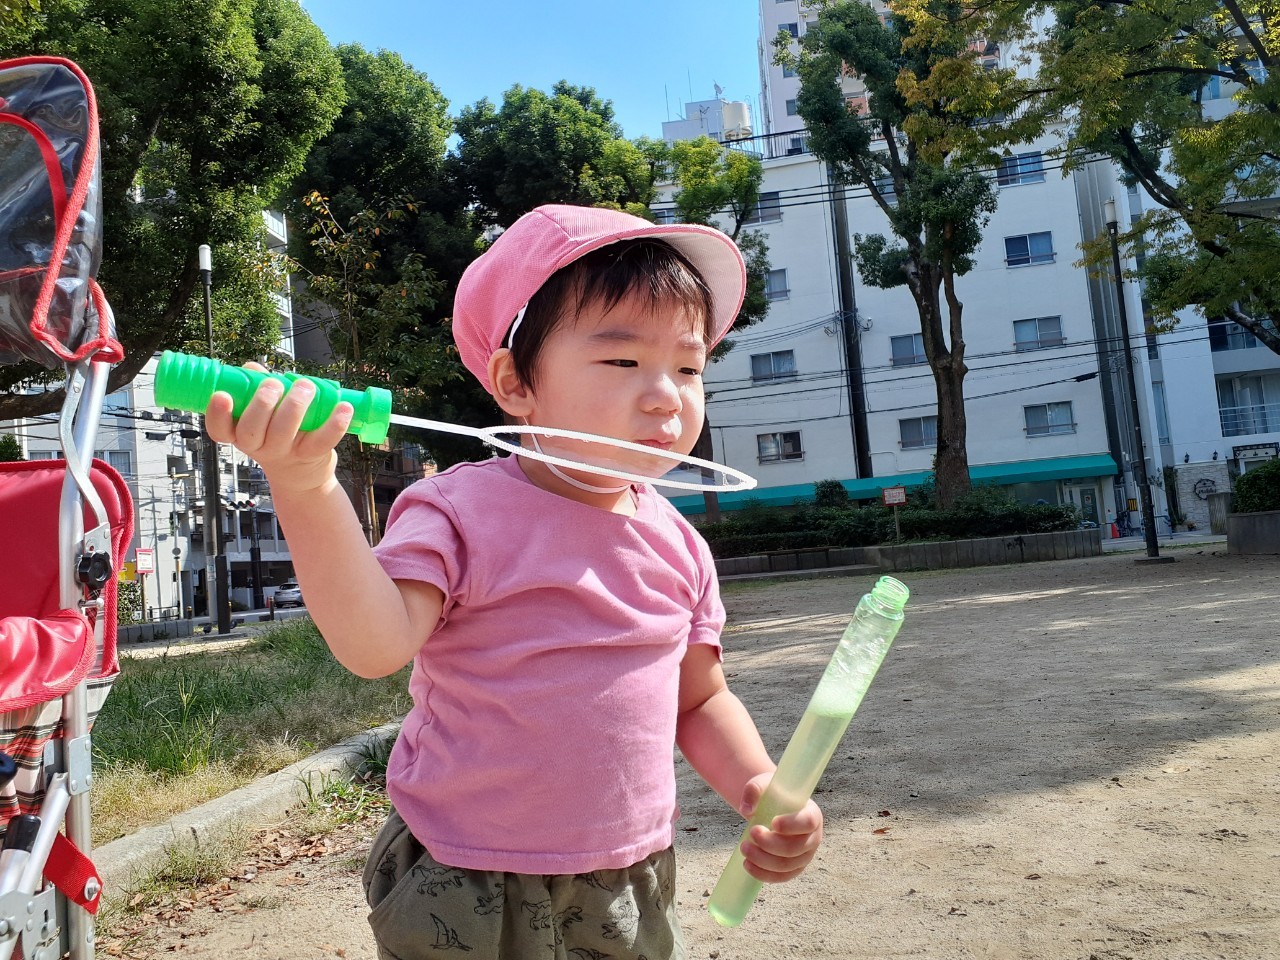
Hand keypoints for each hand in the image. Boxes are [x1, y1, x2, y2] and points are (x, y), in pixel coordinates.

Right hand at [204, 363, 352, 495]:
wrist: (300, 474)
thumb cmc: (276, 433)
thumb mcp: (261, 414)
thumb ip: (255, 387)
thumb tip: (251, 367)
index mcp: (240, 434)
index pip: (220, 430)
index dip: (217, 414)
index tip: (222, 395)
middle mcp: (259, 446)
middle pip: (252, 430)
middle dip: (262, 404)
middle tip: (273, 384)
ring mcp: (285, 452)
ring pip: (283, 432)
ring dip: (295, 406)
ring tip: (306, 386)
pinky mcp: (311, 455)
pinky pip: (322, 441)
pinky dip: (335, 423)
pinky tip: (343, 407)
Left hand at [737, 773, 823, 882]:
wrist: (773, 806)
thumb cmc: (771, 794)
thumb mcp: (763, 784)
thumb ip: (754, 790)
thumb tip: (746, 810)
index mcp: (812, 814)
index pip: (808, 823)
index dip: (791, 825)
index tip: (772, 822)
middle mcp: (813, 837)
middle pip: (795, 848)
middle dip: (770, 844)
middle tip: (750, 832)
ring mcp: (805, 856)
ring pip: (787, 865)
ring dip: (763, 860)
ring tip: (744, 848)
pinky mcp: (794, 868)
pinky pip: (782, 877)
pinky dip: (764, 874)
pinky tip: (748, 864)